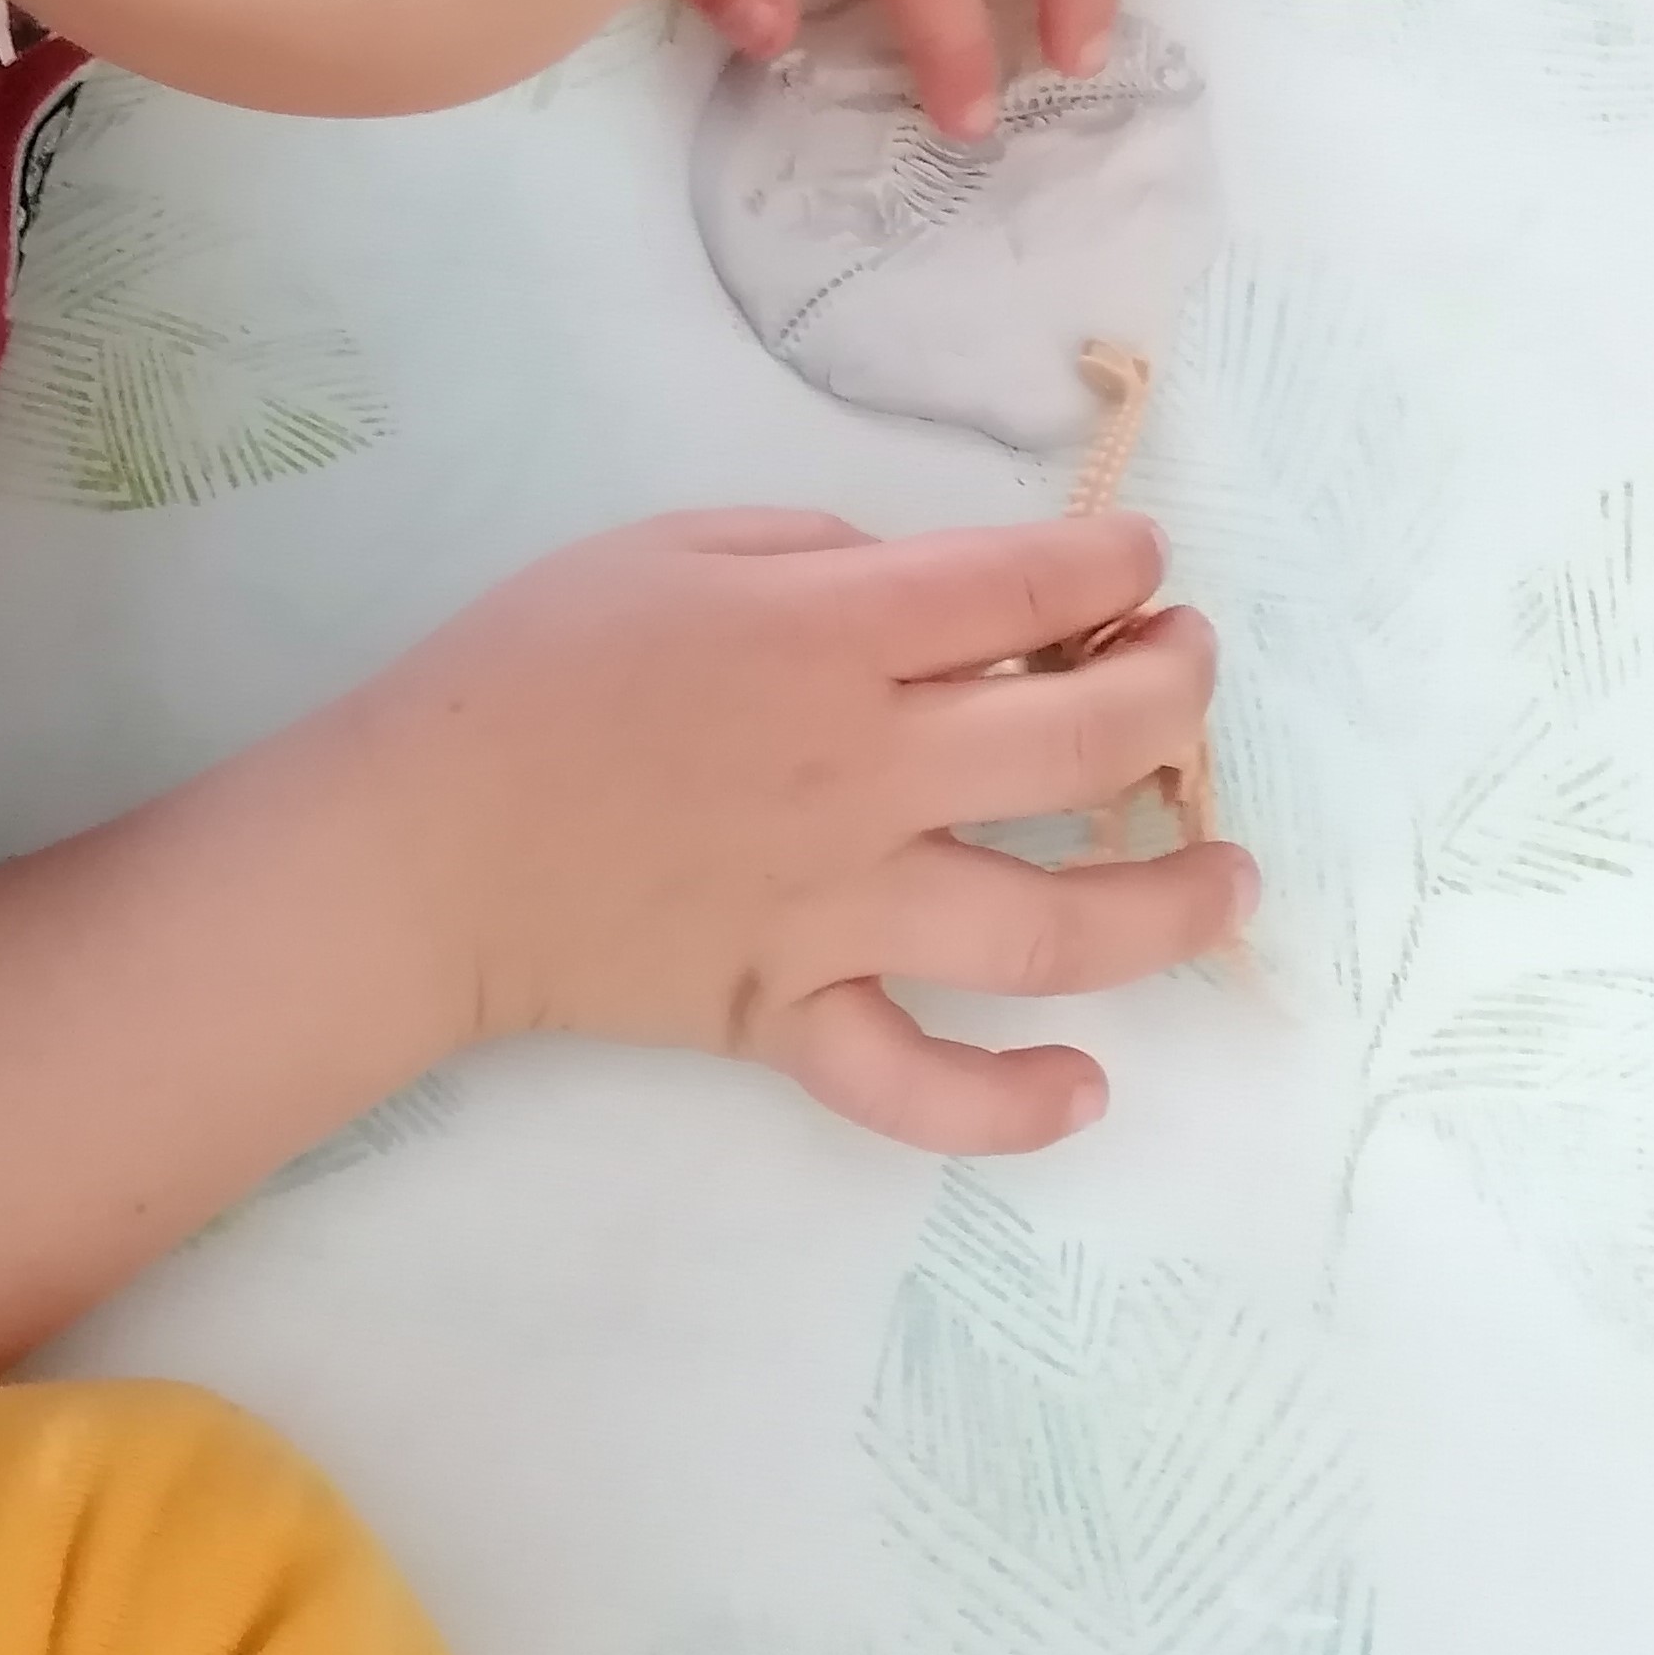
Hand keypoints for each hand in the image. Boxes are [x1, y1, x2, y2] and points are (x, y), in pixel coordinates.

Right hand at [364, 507, 1248, 1152]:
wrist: (419, 840)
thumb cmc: (539, 668)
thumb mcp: (681, 547)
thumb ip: (829, 559)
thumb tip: (945, 600)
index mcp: (832, 638)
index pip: (1028, 588)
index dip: (1115, 565)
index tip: (1140, 566)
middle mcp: (864, 775)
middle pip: (1081, 742)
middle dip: (1172, 695)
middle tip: (1189, 674)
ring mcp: (837, 912)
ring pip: (1048, 929)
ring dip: (1167, 905)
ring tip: (1233, 877)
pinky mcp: (790, 1019)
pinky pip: (917, 1088)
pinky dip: (1009, 1107)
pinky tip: (1086, 1090)